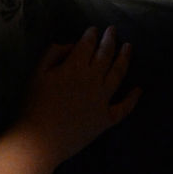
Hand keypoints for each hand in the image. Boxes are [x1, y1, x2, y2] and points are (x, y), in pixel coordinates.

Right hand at [21, 27, 138, 167]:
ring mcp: (102, 100)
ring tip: (128, 47)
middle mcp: (93, 79)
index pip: (87, 44)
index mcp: (75, 66)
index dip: (91, 34)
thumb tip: (71, 45)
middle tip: (113, 30)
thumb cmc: (34, 106)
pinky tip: (138, 89)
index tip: (94, 30)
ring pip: (118, 74)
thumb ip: (53, 53)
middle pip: (105, 54)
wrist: (38, 143)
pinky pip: (124, 108)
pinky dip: (132, 98)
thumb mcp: (37, 73)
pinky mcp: (105, 119)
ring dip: (124, 58)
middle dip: (110, 40)